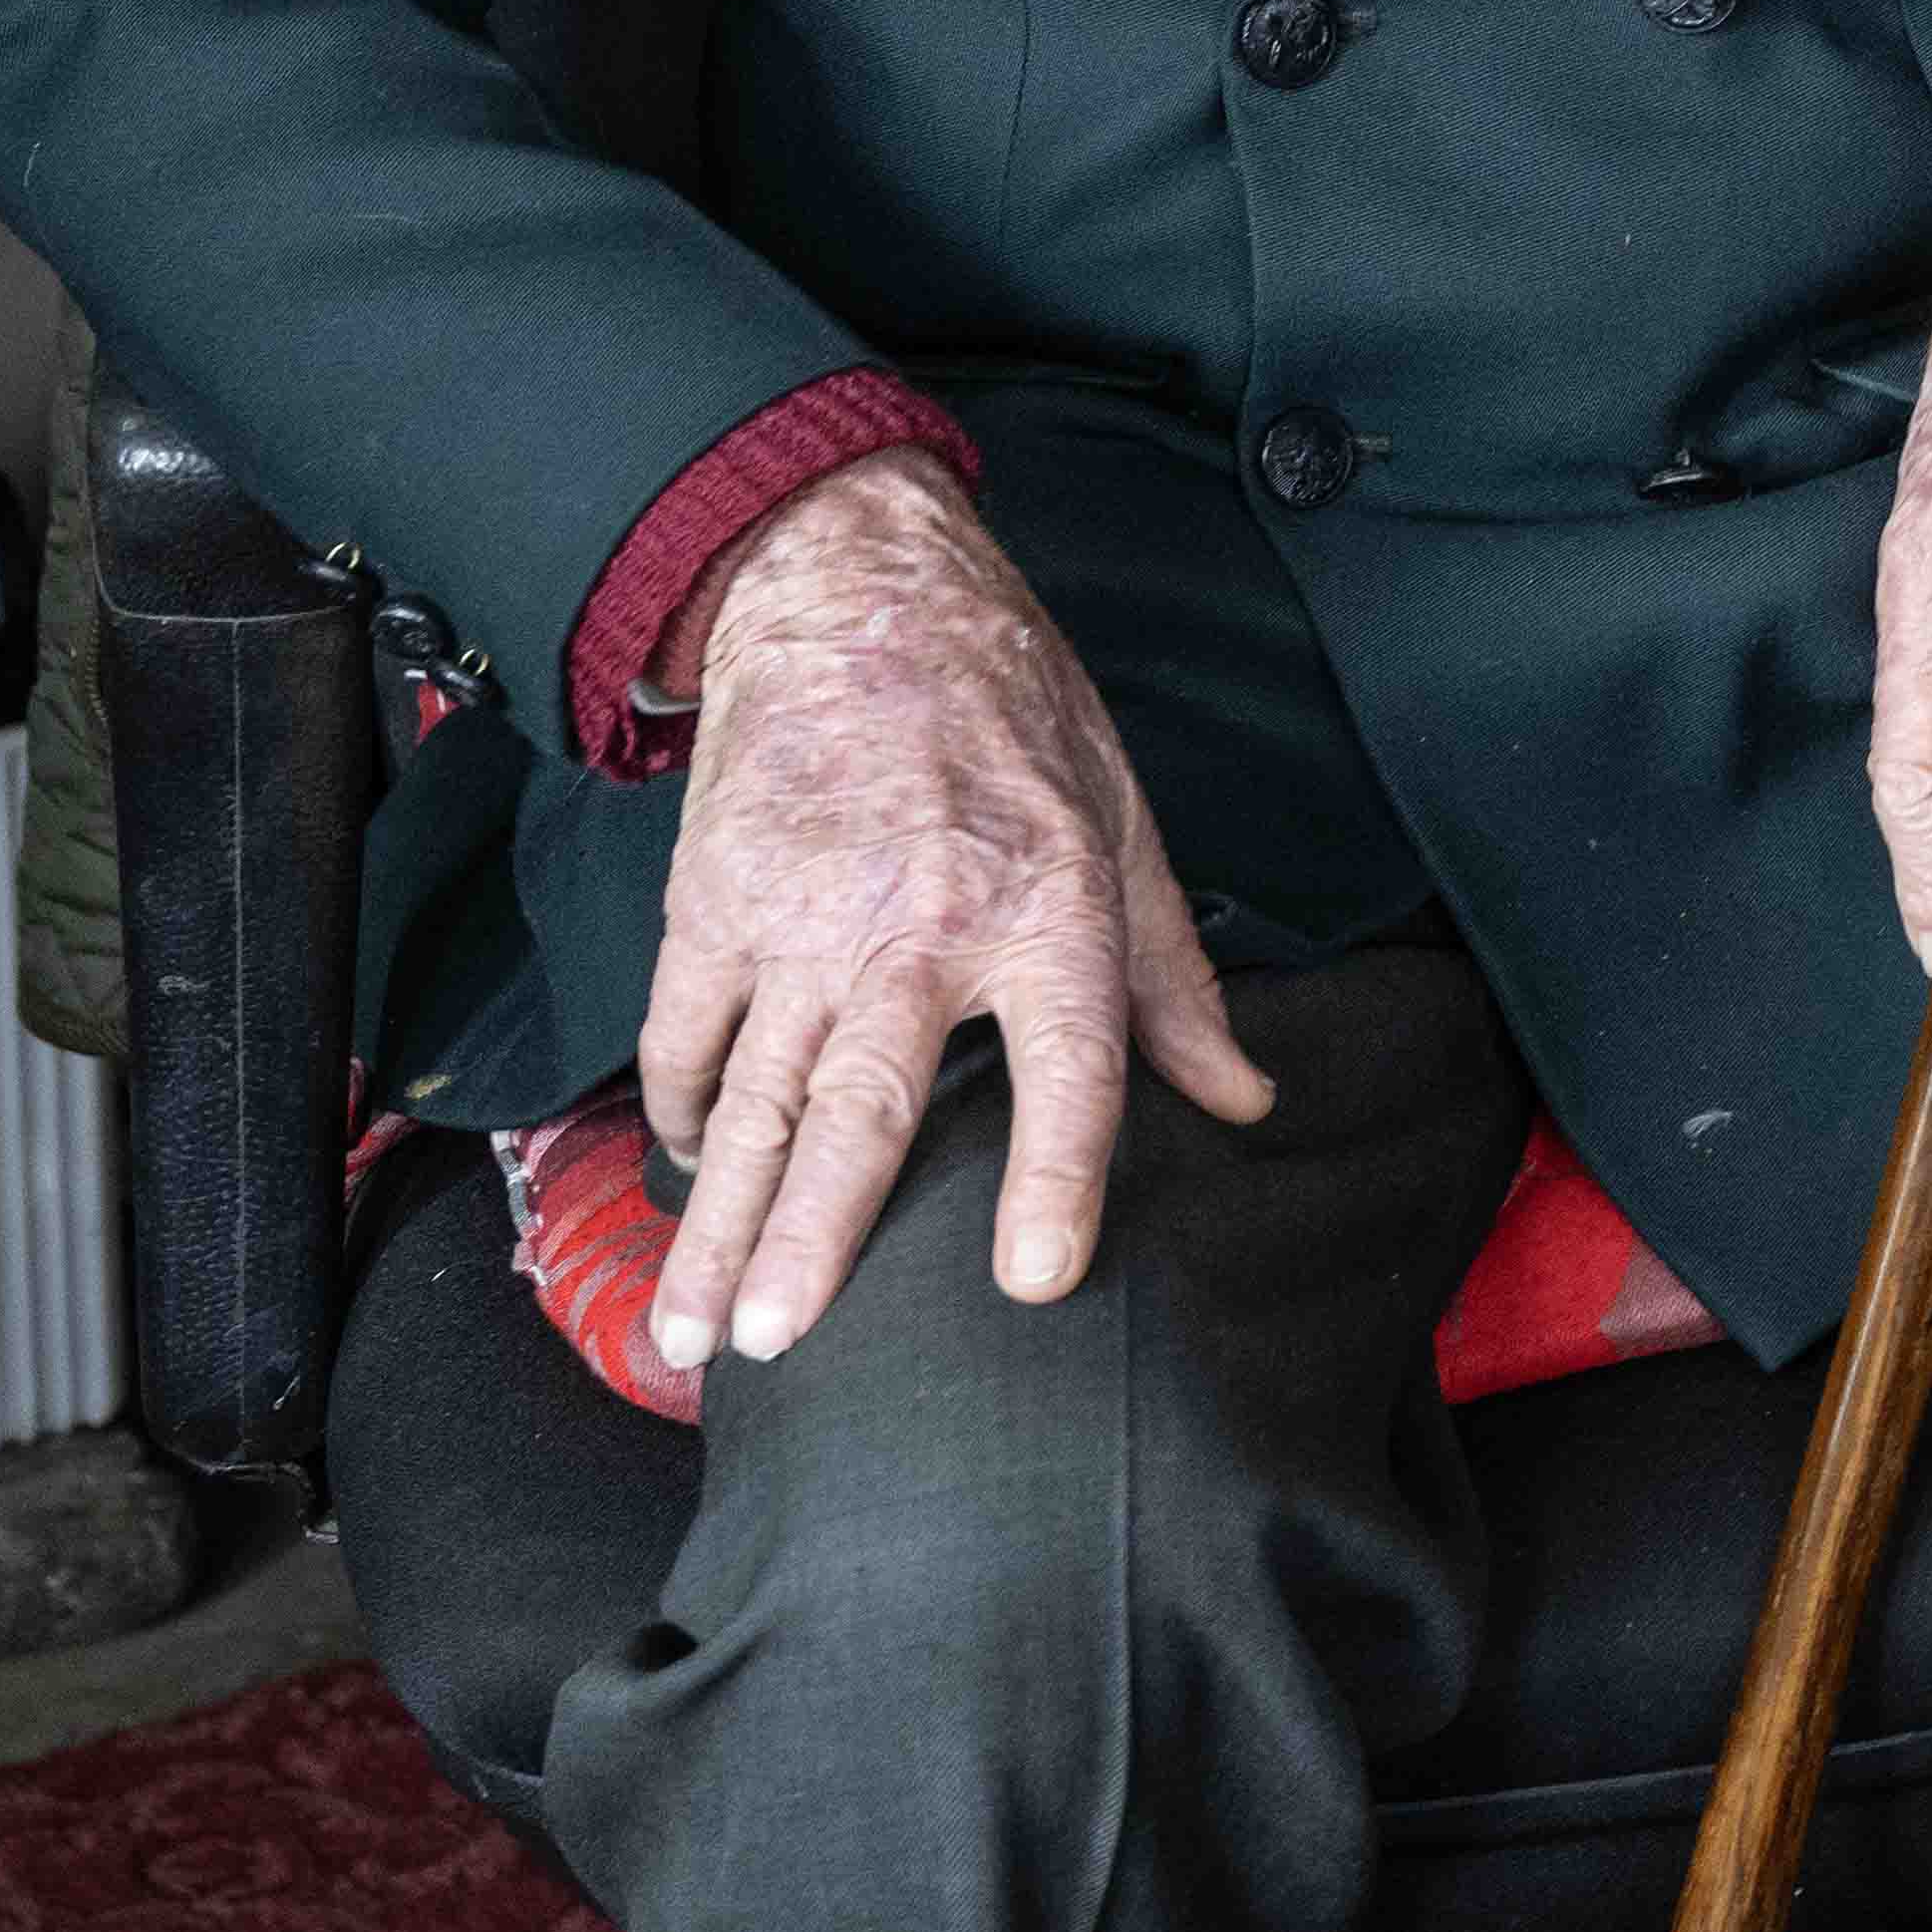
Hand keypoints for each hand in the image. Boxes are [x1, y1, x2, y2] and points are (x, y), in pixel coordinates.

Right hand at [632, 455, 1273, 1369]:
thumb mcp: (1124, 826)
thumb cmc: (1014, 715)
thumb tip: (1246, 1102)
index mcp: (1047, 907)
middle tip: (781, 1340)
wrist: (859, 591)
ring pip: (755, 1100)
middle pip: (863, 1106)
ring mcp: (802, 919)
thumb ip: (1174, 985)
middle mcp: (920, 926)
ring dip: (717, 1224)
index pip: (1066, 1064)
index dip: (1057, 1174)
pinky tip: (688, 1180)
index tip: (1033, 1279)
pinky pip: (686, 1038)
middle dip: (814, 1235)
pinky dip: (685, 1117)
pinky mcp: (712, 902)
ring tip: (691, 1334)